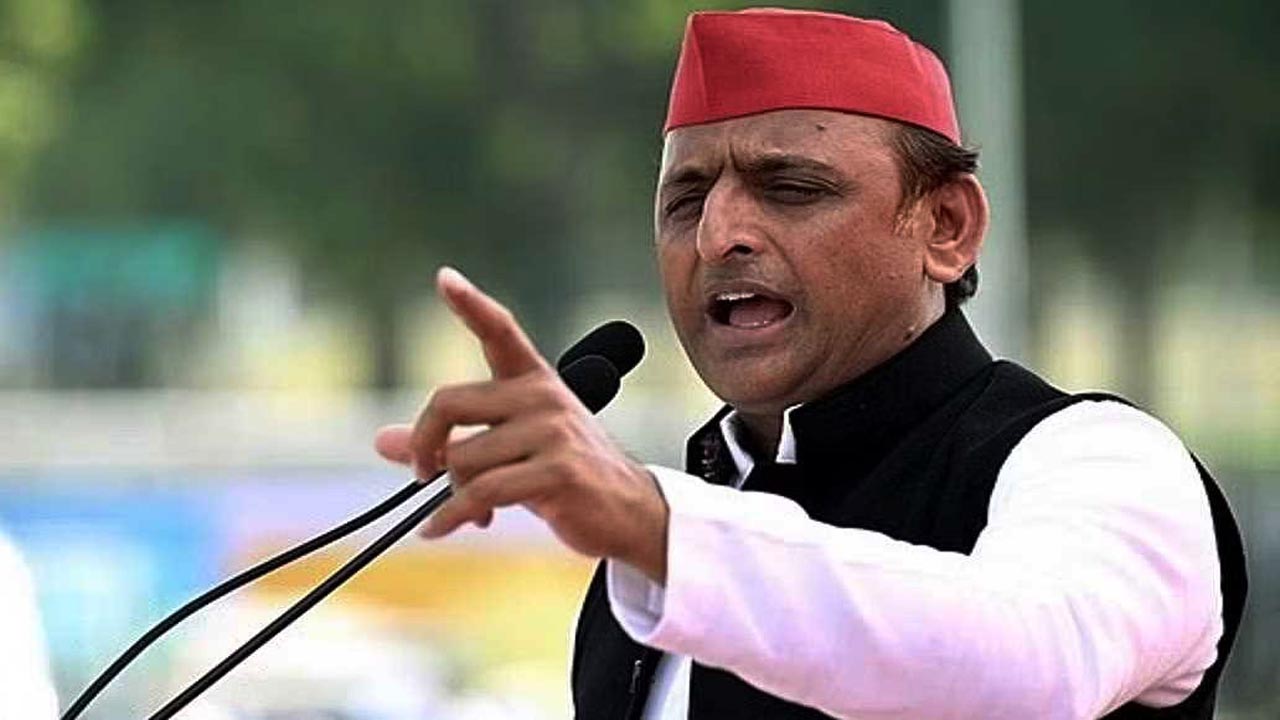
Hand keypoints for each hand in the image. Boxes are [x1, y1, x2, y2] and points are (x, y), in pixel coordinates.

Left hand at [374, 267, 669, 582]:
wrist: (631, 511)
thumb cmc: (565, 475)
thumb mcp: (508, 449)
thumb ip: (450, 440)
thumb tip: (382, 440)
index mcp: (534, 381)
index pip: (500, 330)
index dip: (470, 303)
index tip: (445, 278)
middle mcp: (543, 396)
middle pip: (448, 403)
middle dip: (425, 445)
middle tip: (423, 474)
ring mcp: (553, 432)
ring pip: (463, 459)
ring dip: (453, 495)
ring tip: (471, 510)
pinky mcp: (558, 472)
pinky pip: (482, 493)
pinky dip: (451, 517)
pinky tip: (439, 529)